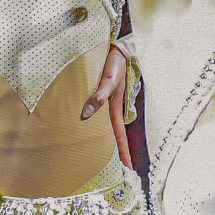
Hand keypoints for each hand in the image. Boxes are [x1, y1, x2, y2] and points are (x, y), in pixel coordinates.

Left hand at [81, 42, 133, 169]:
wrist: (119, 48)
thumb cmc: (115, 64)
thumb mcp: (108, 79)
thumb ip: (99, 95)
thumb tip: (87, 113)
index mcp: (116, 106)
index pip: (120, 133)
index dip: (123, 150)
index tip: (127, 166)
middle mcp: (115, 106)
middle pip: (117, 132)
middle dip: (120, 148)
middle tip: (122, 165)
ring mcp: (112, 101)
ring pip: (112, 124)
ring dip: (114, 138)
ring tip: (112, 152)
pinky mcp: (108, 94)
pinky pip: (106, 113)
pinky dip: (105, 124)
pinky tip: (99, 126)